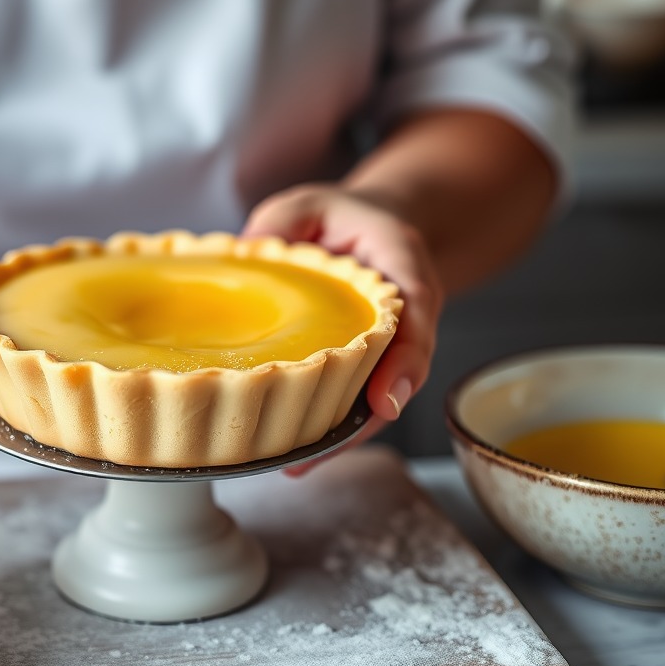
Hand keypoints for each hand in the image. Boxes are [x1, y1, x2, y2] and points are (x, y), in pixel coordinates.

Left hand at [242, 183, 444, 471]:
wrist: (371, 232)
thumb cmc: (343, 219)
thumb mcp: (313, 201)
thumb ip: (286, 217)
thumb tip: (249, 249)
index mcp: (401, 268)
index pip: (415, 316)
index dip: (405, 361)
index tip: (386, 399)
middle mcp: (404, 317)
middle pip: (397, 376)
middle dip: (363, 420)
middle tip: (317, 452)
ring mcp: (388, 348)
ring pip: (376, 398)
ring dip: (341, 436)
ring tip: (296, 465)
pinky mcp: (366, 366)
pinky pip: (355, 399)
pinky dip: (329, 427)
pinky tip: (293, 453)